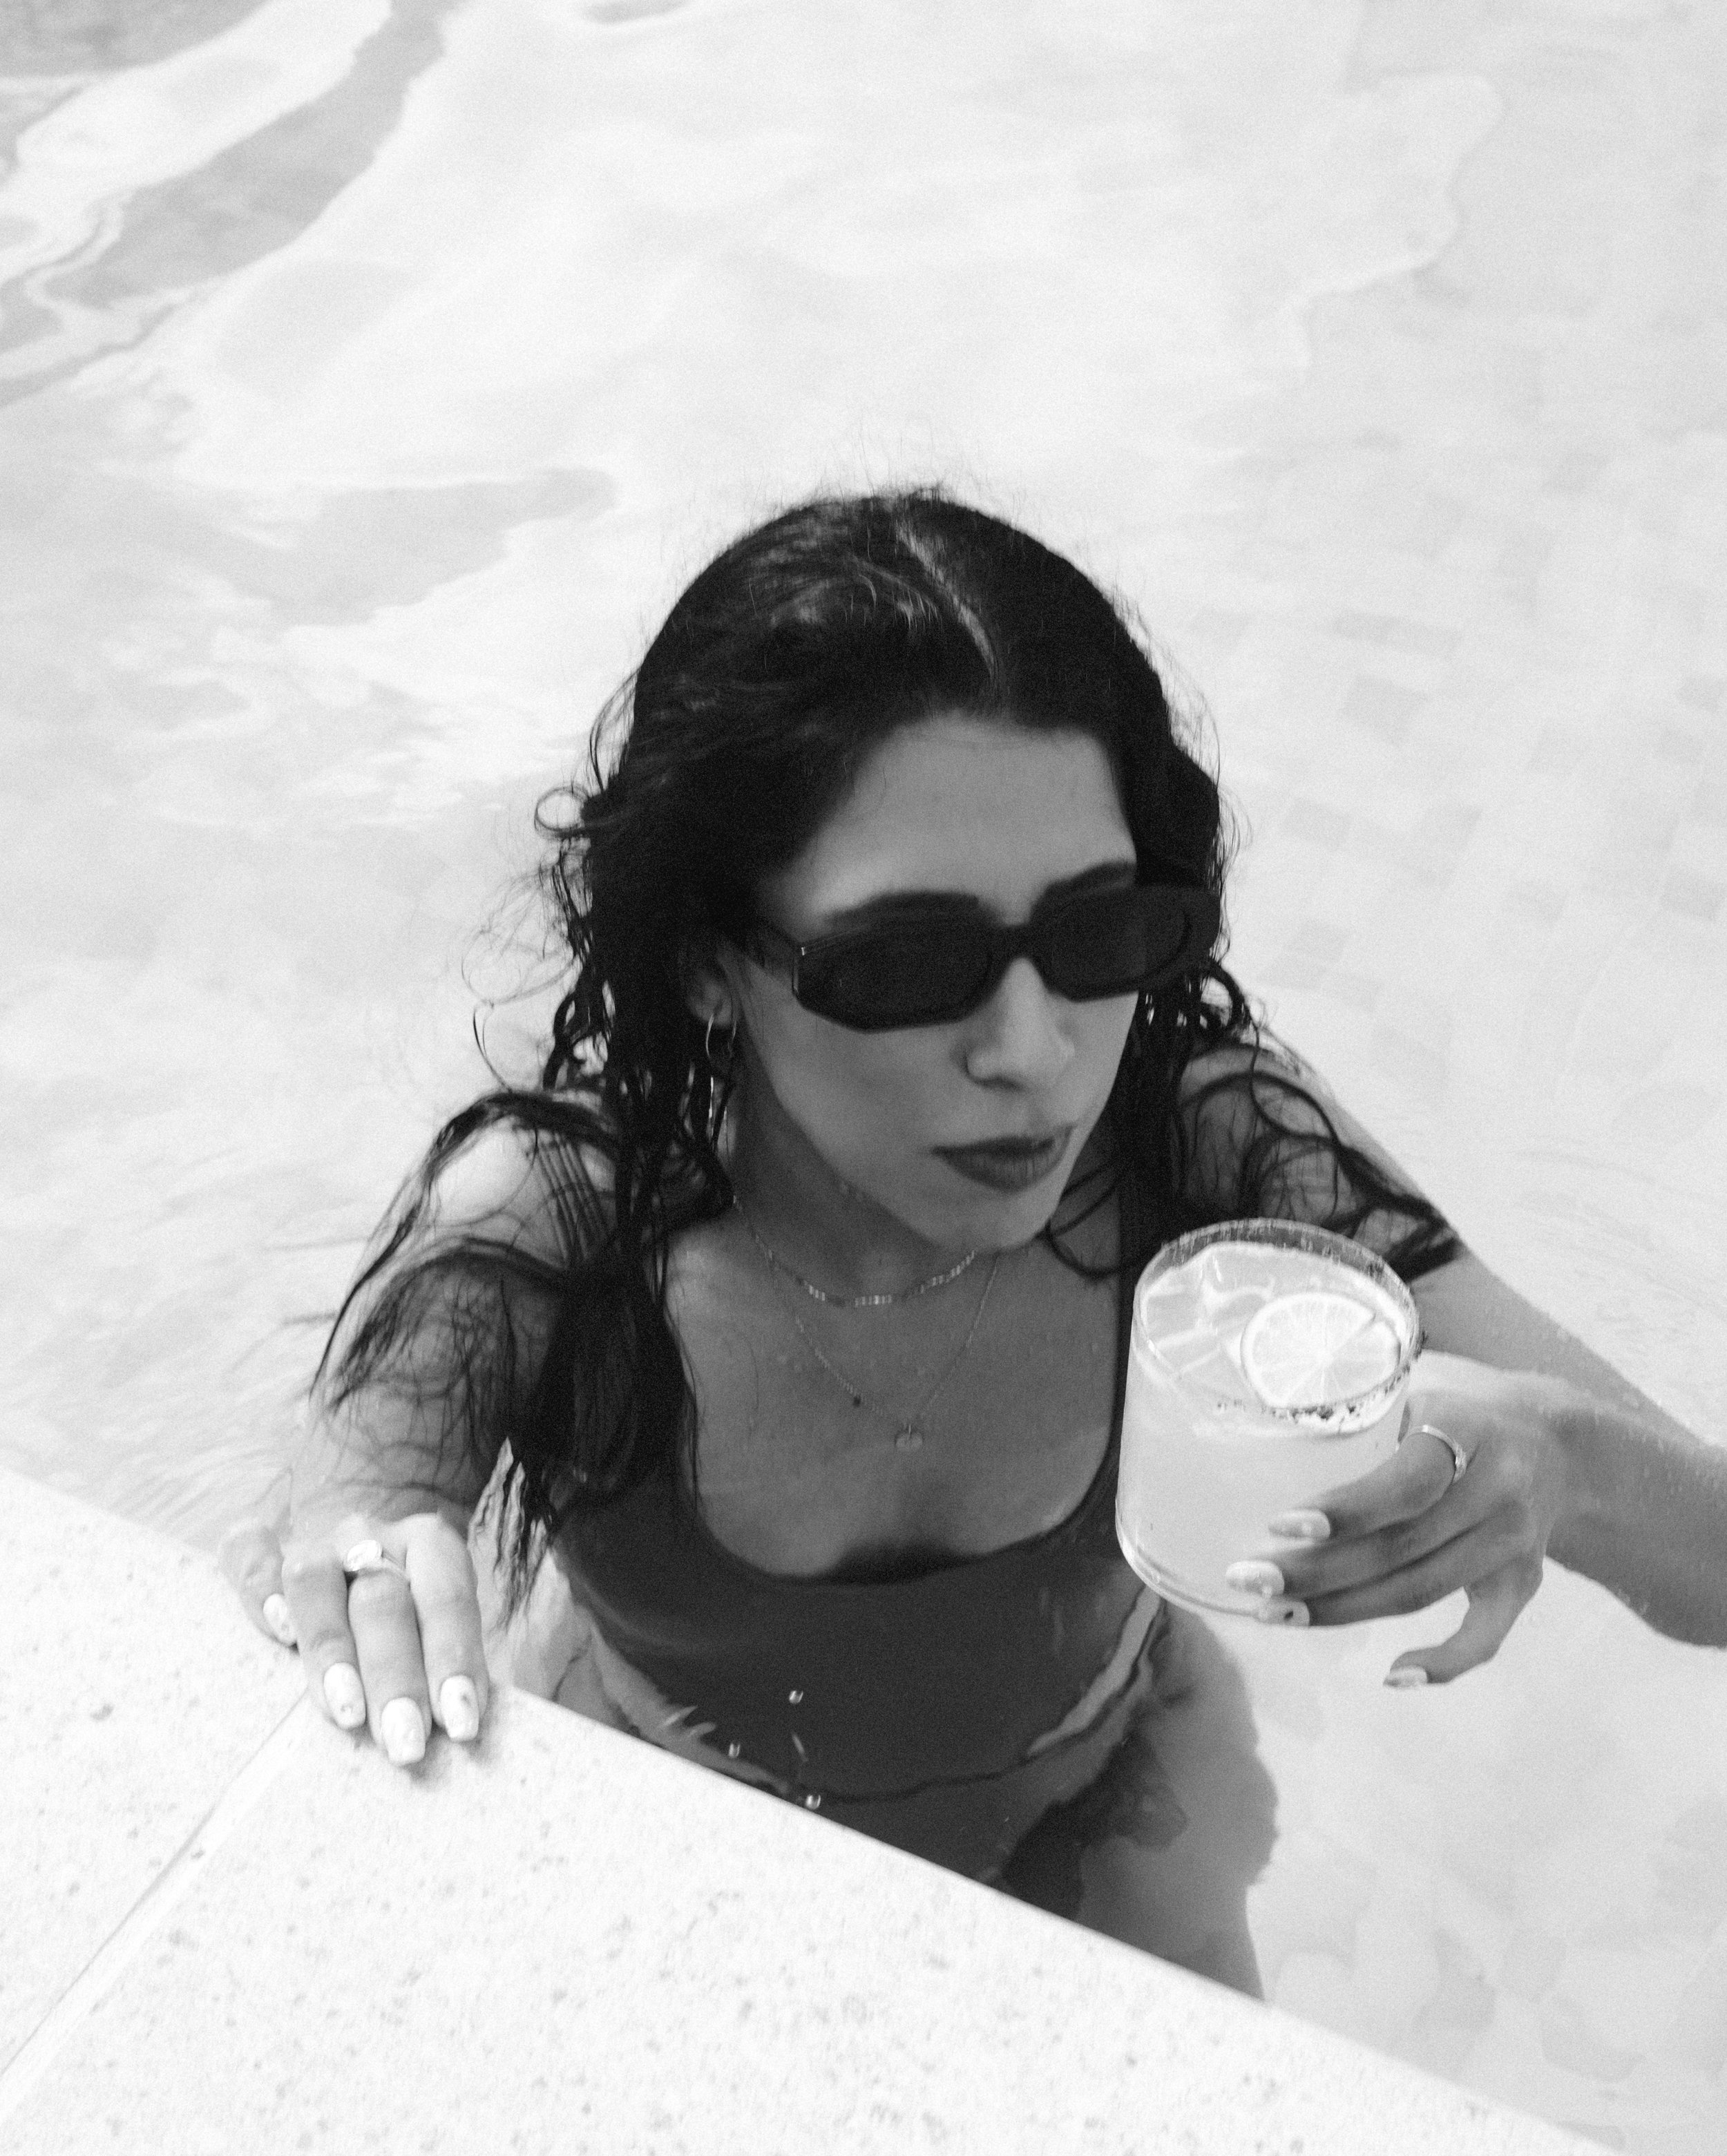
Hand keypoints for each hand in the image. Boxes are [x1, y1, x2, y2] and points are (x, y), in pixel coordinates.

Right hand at [221, 1509, 490, 1765]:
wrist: (362, 1555)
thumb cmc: (410, 1618)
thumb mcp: (441, 1626)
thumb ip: (449, 1662)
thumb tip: (458, 1727)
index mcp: (430, 1545)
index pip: (446, 1596)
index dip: (455, 1659)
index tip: (460, 1725)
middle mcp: (372, 1536)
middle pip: (381, 1597)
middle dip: (395, 1677)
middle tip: (405, 1741)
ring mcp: (315, 1541)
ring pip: (315, 1579)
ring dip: (331, 1650)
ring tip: (346, 1715)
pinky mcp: (265, 1550)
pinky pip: (248, 1552)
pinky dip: (259, 1589)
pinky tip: (277, 1633)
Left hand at [1225, 1351, 1579, 1686]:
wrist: (1556, 1448)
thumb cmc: (1456, 1419)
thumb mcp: (1419, 1397)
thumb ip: (1362, 1421)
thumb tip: (1260, 1446)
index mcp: (1466, 1432)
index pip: (1405, 1484)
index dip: (1344, 1511)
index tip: (1277, 1526)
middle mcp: (1497, 1491)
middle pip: (1400, 1549)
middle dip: (1316, 1572)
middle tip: (1248, 1580)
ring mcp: (1513, 1543)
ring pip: (1421, 1591)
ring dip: (1344, 1611)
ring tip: (1275, 1613)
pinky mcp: (1523, 1584)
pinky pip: (1486, 1637)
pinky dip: (1443, 1664)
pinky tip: (1391, 1676)